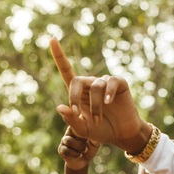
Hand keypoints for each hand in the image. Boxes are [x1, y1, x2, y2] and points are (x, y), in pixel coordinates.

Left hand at [50, 37, 149, 152]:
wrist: (122, 135)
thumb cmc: (101, 131)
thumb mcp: (83, 130)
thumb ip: (71, 120)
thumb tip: (60, 107)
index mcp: (79, 93)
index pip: (67, 71)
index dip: (59, 55)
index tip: (52, 39)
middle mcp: (91, 84)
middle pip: (77, 81)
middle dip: (74, 97)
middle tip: (77, 113)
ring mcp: (105, 83)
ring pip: (95, 87)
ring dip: (95, 106)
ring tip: (97, 121)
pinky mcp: (119, 83)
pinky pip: (110, 82)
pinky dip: (107, 92)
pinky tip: (108, 103)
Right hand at [58, 126, 99, 170]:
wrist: (83, 162)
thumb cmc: (89, 149)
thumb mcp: (94, 143)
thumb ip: (94, 137)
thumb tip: (96, 131)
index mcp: (77, 128)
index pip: (76, 121)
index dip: (80, 124)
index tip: (87, 132)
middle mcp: (69, 133)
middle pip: (71, 129)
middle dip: (80, 136)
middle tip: (87, 140)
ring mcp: (64, 141)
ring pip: (68, 140)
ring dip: (78, 146)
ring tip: (84, 150)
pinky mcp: (61, 150)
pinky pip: (65, 150)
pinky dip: (74, 153)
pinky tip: (79, 155)